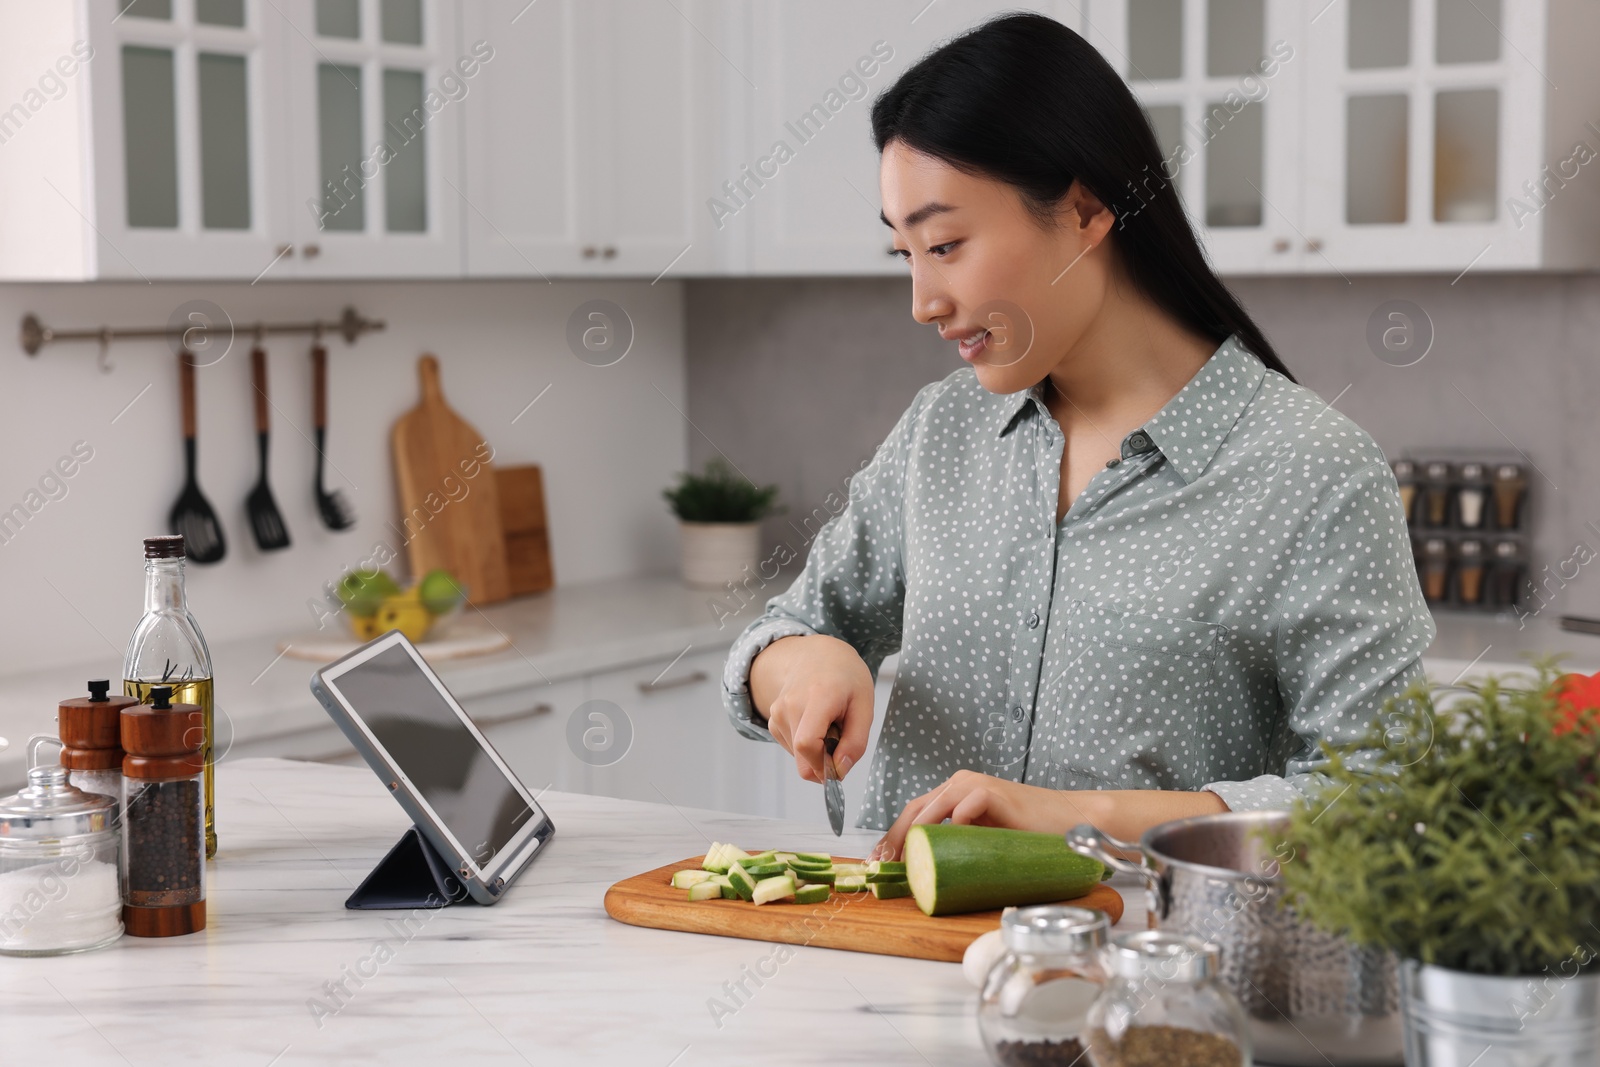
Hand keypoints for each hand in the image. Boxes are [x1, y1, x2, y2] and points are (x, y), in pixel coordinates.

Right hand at [749, 634, 873, 785]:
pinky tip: (816, 724)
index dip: (824, 766)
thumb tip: (839, 771)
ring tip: (828, 725)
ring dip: (817, 752)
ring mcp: (777, 713)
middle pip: (801, 758)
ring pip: (798, 757)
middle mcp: (789, 705)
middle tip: (840, 740)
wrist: (817, 655)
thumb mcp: (864, 706)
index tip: (840, 767)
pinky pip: (792, 750)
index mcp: (816, 697)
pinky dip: (807, 746)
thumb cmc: (845, 678)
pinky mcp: (773, 721)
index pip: (806, 744)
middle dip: (824, 762)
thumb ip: (856, 742)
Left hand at [869, 770, 1091, 860]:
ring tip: (907, 866)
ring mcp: (974, 785)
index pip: (913, 813)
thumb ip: (961, 846)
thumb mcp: (986, 841)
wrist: (1069, 821)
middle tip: (884, 868)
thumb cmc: (1030, 835)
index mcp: (956, 793)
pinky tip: (949, 851)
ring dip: (915, 839)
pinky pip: (961, 810)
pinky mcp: (991, 791)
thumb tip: (929, 876)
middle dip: (895, 841)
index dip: (892, 838)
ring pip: (931, 809)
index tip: (878, 864)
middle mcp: (960, 784)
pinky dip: (953, 830)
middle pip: (914, 810)